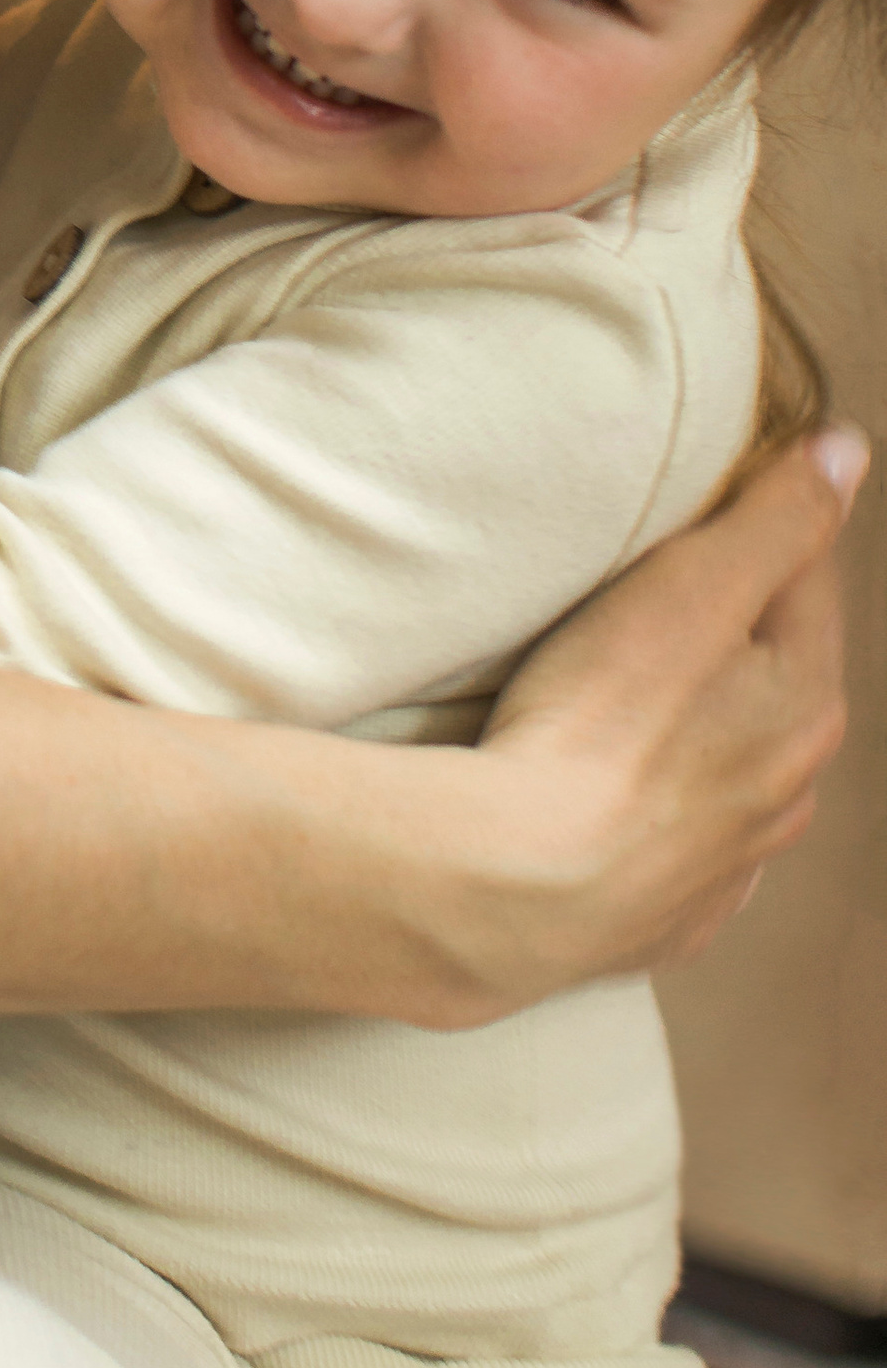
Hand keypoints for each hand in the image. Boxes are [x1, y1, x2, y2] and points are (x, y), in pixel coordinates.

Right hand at [454, 428, 861, 1005]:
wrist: (520, 886)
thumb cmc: (601, 722)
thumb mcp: (692, 587)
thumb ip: (778, 516)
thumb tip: (848, 451)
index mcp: (807, 702)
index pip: (805, 576)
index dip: (754, 523)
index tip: (693, 500)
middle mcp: (789, 789)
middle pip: (770, 674)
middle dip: (724, 629)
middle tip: (645, 592)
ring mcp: (730, 862)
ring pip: (731, 766)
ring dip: (697, 727)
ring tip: (625, 697)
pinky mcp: (668, 916)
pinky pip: (679, 845)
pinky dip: (658, 812)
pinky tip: (617, 800)